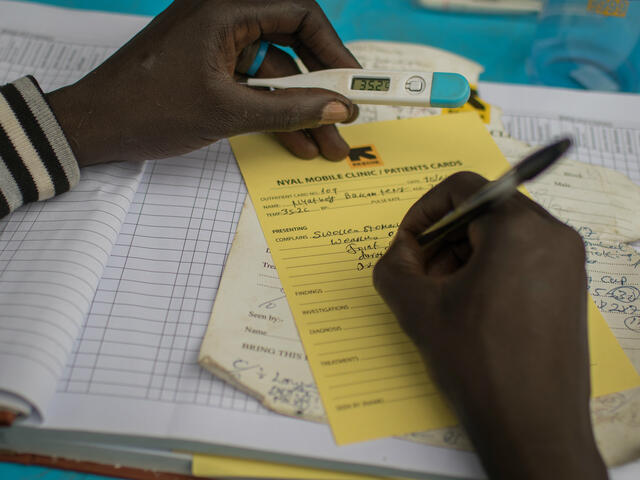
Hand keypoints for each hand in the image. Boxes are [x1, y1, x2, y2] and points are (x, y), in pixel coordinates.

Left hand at [46, 0, 359, 166]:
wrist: (94, 127)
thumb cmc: (149, 109)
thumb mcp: (227, 112)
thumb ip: (289, 109)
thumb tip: (340, 108)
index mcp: (226, 8)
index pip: (299, 12)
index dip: (333, 49)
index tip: (352, 84)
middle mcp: (225, 18)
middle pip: (293, 44)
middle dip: (321, 87)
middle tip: (346, 119)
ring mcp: (218, 45)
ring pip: (276, 73)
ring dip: (301, 109)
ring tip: (327, 145)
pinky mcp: (212, 70)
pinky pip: (255, 86)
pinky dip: (275, 113)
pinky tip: (298, 142)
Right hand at [373, 172, 606, 479]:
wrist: (532, 426)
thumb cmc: (476, 363)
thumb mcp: (416, 308)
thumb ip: (392, 265)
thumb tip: (400, 250)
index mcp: (519, 228)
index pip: (463, 188)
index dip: (424, 210)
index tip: (408, 243)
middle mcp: (553, 235)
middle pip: (483, 212)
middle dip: (443, 238)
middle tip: (419, 273)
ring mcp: (567, 262)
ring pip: (502, 236)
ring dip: (463, 255)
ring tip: (441, 295)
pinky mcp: (569, 287)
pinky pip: (522, 258)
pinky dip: (489, 270)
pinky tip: (468, 307)